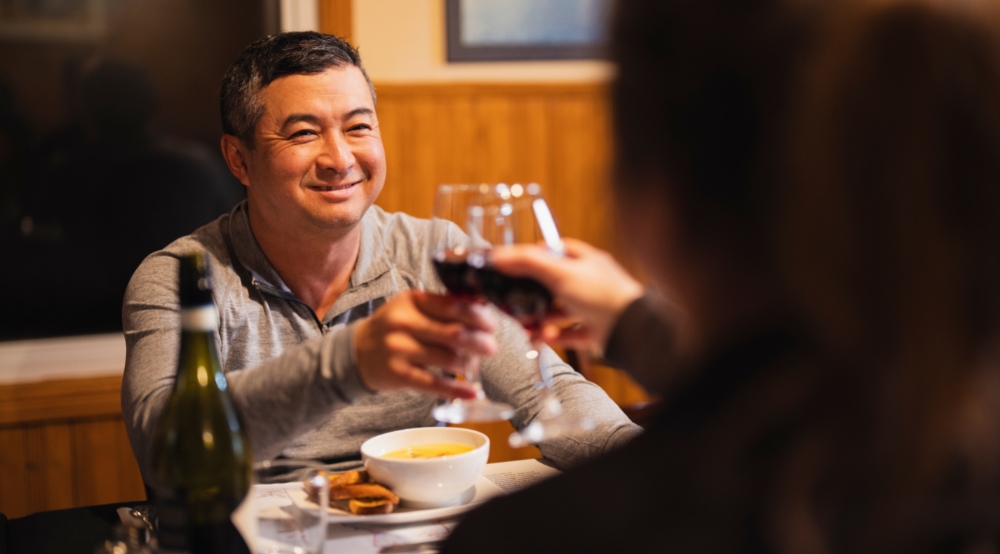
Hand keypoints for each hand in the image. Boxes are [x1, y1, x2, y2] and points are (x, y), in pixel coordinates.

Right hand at [354, 290, 496, 397]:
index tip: (491, 325)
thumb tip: (482, 308)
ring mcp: (399, 349)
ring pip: (448, 358)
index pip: (452, 306)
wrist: (357, 352)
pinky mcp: (398, 374)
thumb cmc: (394, 329)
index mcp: (412, 301)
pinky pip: (435, 383)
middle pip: (454, 333)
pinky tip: (471, 392)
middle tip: (491, 348)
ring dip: (467, 364)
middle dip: (479, 342)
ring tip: (472, 366)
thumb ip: (443, 307)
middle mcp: (404, 322)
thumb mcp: (412, 308)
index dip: (477, 317)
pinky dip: (456, 389)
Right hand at [490, 238, 643, 350]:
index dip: (533, 255)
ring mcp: (592, 306)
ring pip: (559, 310)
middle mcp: (589, 281)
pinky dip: (555, 335)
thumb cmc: (601, 294)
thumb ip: (528, 263)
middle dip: (532, 293)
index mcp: (584, 260)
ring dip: (541, 317)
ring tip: (526, 323)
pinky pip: (569, 332)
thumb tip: (500, 256)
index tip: (513, 263)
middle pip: (553, 283)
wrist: (629, 329)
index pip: (554, 251)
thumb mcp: (560, 273)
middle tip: (513, 298)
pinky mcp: (594, 329)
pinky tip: (544, 337)